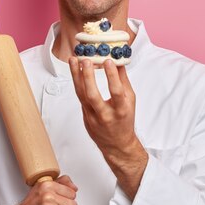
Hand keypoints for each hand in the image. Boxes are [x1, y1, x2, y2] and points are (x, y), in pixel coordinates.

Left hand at [68, 58, 147, 198]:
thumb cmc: (124, 119)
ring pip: (81, 95)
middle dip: (88, 76)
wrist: (117, 144)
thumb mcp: (130, 100)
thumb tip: (119, 59)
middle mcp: (105, 115)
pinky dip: (77, 82)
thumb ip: (123, 80)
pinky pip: (80, 97)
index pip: (116, 92)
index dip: (112, 76)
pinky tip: (75, 70)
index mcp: (121, 110)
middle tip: (86, 60)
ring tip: (74, 60)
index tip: (109, 61)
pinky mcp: (84, 117)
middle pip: (93, 95)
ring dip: (76, 76)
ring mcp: (92, 117)